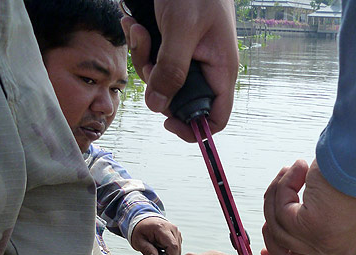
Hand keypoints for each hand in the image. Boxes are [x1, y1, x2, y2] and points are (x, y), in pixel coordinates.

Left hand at [121, 0, 238, 141]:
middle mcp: (206, 69)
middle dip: (157, 85)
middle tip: (147, 62)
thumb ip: (170, 70)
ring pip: (163, 81)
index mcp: (220, 71)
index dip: (194, 128)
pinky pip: (155, 60)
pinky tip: (136, 24)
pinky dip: (142, 46)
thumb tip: (158, 106)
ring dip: (144, 61)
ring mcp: (190, 59)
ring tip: (139, 31)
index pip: (215, 118)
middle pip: (180, 100)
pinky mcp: (174, 47)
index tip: (168, 122)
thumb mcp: (181, 29)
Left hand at [130, 217, 181, 254]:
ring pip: (178, 251)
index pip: (172, 246)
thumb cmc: (140, 230)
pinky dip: (170, 253)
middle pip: (177, 250)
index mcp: (162, 228)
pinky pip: (177, 249)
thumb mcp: (139, 241)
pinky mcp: (178, 236)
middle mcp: (172, 228)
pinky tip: (162, 249)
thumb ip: (147, 250)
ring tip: (157, 252)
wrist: (144, 221)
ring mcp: (176, 232)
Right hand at [261, 159, 355, 254]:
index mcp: (354, 253)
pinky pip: (280, 214)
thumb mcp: (351, 207)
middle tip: (270, 210)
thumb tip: (298, 224)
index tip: (269, 252)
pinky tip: (295, 170)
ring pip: (279, 235)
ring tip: (289, 174)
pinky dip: (282, 188)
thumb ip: (330, 225)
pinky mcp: (313, 229)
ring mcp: (327, 247)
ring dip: (276, 201)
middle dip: (272, 238)